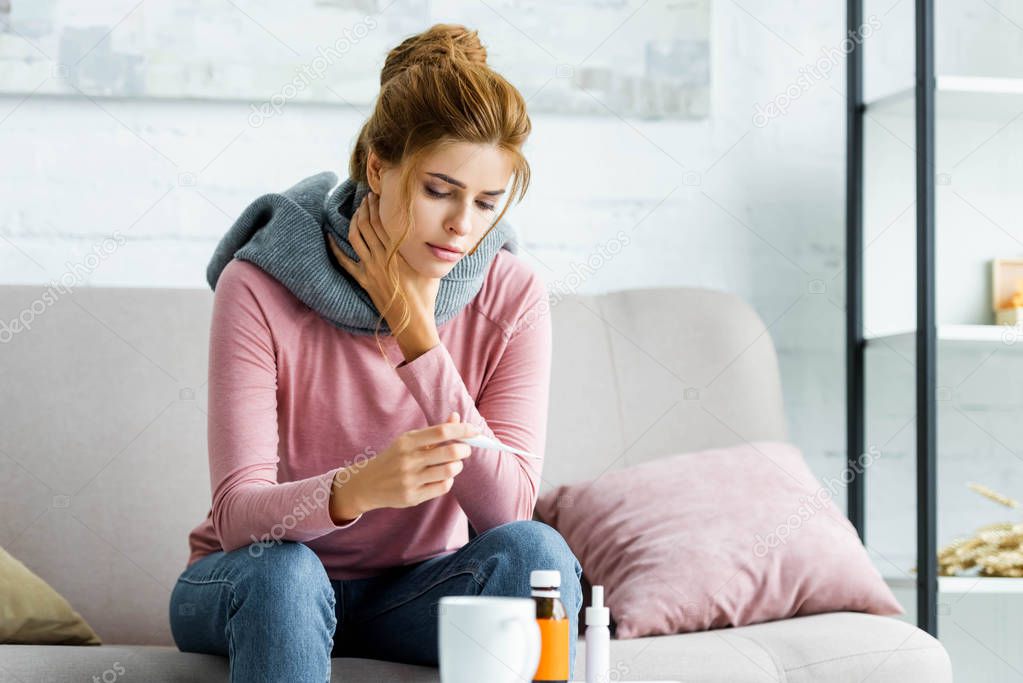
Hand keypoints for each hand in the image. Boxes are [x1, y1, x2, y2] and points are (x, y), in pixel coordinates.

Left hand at [328, 190, 439, 333]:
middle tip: (365, 198)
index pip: (383, 221)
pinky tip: (329, 237)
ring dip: (354, 221)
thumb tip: (435, 232)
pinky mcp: (363, 279)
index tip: (376, 195)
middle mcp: (381, 256)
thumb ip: (426, 248)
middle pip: (367, 225)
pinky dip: (335, 248)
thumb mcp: (430, 266)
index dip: (377, 206)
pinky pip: (344, 261)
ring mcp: (370, 268)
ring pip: (356, 237)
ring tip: (356, 212)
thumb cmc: (426, 294)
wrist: (413, 319)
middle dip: (365, 208)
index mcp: (398, 251)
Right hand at [329, 412, 477, 519]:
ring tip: (453, 464)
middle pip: (450, 452)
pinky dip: (448, 481)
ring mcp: (410, 479)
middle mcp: (408, 459)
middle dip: (464, 450)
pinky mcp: (412, 496)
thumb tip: (457, 416)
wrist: (367, 484)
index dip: (462, 430)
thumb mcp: (409, 441)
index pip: (441, 431)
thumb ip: (435, 431)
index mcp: (407, 441)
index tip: (474, 431)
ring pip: (449, 471)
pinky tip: (441, 478)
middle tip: (465, 450)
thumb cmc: (394, 458)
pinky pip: (442, 487)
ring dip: (457, 466)